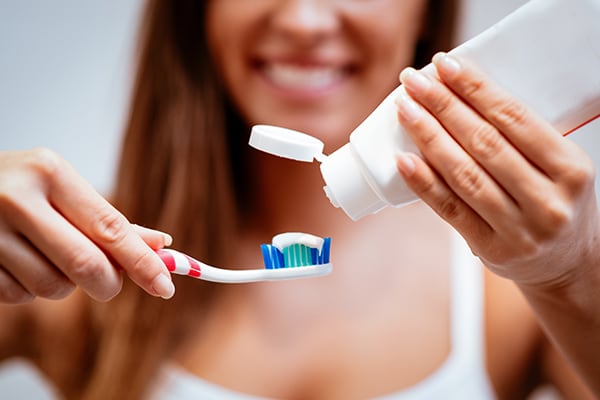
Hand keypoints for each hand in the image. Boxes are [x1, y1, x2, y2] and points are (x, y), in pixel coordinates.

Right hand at [0, 148, 174, 302]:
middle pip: (86, 266)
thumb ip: (107, 220)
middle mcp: (17, 199)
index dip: (143, 263)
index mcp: (50, 173)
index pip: (110, 228)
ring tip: (46, 254)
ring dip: (63, 284)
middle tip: (109, 281)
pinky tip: (18, 261)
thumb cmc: (17, 185)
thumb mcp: (62, 188)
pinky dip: (30, 288)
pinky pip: (20, 297)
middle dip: (108, 283)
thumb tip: (160, 244)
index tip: (166, 286)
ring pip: (54, 287)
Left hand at [395, 52, 599, 287]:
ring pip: (464, 175)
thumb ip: (521, 139)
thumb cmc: (555, 203)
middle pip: (484, 143)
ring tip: (405, 110)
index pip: (515, 118)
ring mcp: (519, 229)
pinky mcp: (490, 248)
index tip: (445, 65)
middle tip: (413, 81)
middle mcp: (548, 200)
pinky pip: (451, 209)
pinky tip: (403, 159)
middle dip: (443, 106)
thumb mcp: (558, 168)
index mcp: (570, 169)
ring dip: (428, 137)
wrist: (564, 265)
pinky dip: (424, 183)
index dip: (476, 89)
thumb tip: (460, 95)